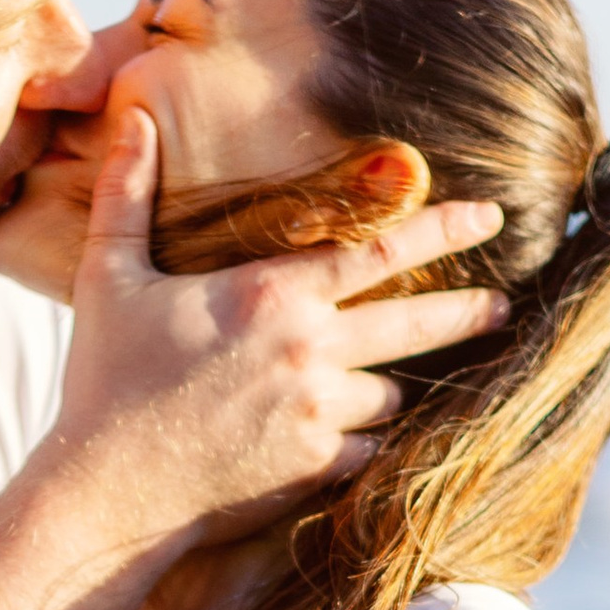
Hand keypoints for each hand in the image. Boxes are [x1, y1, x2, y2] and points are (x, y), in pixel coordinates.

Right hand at [49, 107, 508, 549]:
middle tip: (505, 305)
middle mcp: (310, 349)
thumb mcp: (108, 277)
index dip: (445, 229)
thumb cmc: (105, 381)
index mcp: (273, 294)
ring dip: (397, 384)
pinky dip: (374, 442)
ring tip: (407, 380)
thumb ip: (126, 193)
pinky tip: (373, 439)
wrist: (107, 490)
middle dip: (470, 311)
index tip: (490, 217)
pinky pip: (372, 449)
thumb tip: (134, 119)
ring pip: (393, 392)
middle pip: (417, 323)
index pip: (383, 251)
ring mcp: (320, 413)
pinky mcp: (316, 468)